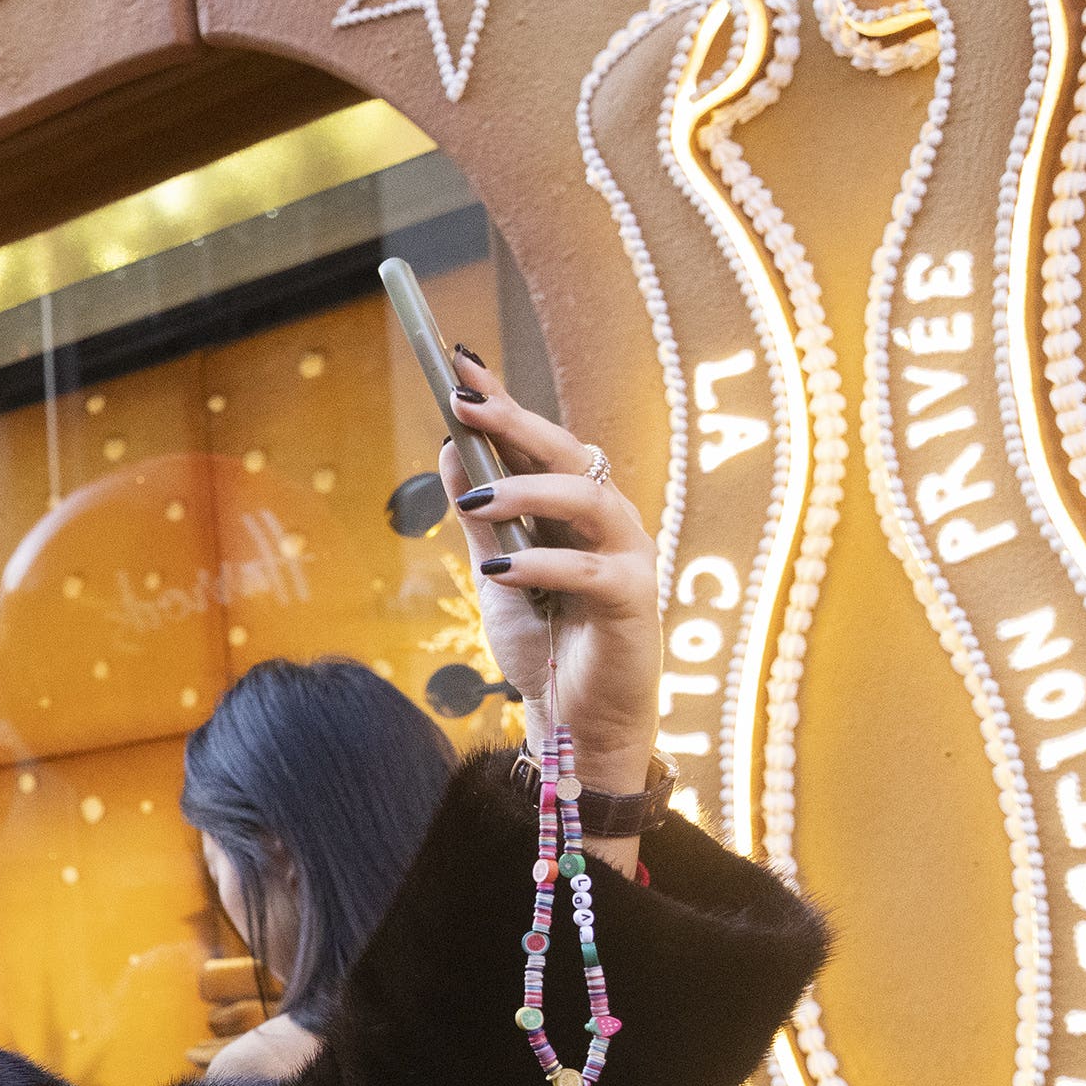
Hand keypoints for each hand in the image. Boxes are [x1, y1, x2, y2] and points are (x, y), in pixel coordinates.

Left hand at [438, 349, 659, 799]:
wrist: (574, 722)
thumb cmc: (544, 645)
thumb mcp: (496, 575)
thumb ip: (480, 518)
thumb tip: (451, 451)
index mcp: (570, 509)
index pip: (536, 443)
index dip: (502, 401)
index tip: (457, 362)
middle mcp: (605, 520)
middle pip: (566, 453)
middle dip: (515, 421)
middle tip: (462, 401)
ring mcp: (626, 555)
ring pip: (587, 498)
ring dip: (527, 489)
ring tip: (477, 495)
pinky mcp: (633, 600)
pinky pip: (591, 568)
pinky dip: (543, 564)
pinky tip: (501, 567)